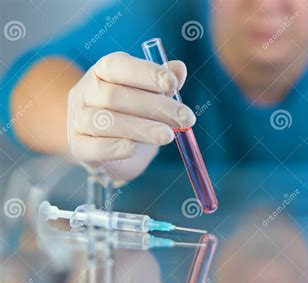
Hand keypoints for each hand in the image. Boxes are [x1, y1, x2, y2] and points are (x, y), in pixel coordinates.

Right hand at [67, 52, 194, 184]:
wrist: (108, 147)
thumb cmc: (132, 114)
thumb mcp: (150, 96)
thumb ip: (163, 84)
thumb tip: (179, 68)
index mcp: (102, 72)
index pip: (118, 65)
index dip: (145, 73)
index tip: (172, 84)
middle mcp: (85, 92)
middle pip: (115, 96)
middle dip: (155, 106)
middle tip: (185, 118)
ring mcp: (77, 119)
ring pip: (106, 121)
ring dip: (141, 128)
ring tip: (168, 136)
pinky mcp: (77, 146)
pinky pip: (93, 147)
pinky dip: (115, 148)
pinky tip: (135, 148)